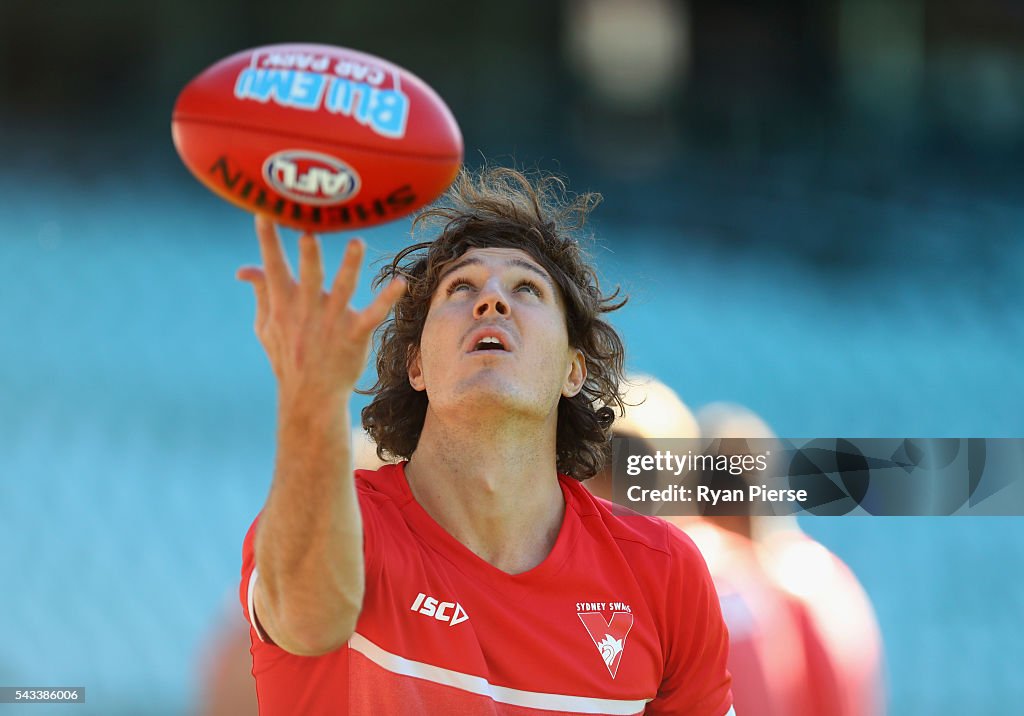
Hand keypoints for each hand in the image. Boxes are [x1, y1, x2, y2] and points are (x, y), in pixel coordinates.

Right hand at [236, 215, 406, 404]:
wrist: (309, 396)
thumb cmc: (288, 357)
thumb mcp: (266, 327)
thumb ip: (261, 293)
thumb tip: (244, 268)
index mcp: (284, 304)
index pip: (273, 266)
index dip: (267, 240)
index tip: (263, 212)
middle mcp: (307, 310)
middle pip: (308, 276)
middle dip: (308, 255)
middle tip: (309, 230)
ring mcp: (331, 323)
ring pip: (342, 290)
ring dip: (349, 266)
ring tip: (357, 242)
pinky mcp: (354, 335)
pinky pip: (372, 315)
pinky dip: (386, 300)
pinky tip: (400, 283)